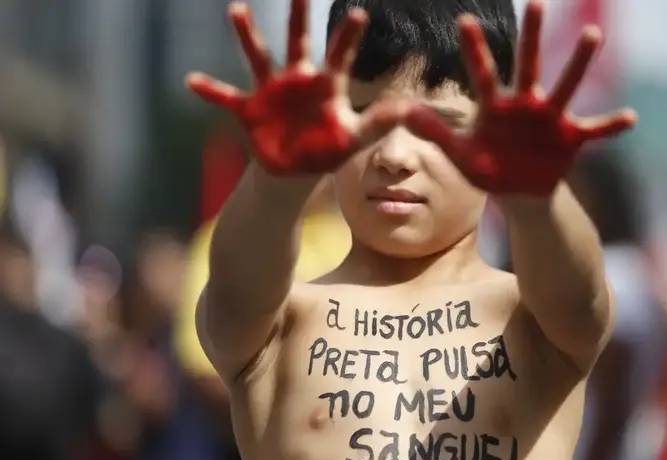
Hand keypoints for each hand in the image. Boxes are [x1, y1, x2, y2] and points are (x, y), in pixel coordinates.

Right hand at [186, 0, 404, 174]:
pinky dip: (210, 91)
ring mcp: (271, 93)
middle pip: (298, 42)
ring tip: (236, 8)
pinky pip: (226, 97)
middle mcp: (297, 81)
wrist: (295, 170)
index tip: (359, 14)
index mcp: (325, 86)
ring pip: (258, 57)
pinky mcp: (249, 110)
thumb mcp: (354, 138)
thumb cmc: (327, 149)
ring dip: (248, 35)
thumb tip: (408, 110)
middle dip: (299, 17)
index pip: (339, 57)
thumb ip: (377, 123)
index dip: (347, 38)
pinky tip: (191, 81)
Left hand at [405, 0, 637, 196]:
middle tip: (535, 3)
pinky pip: (594, 130)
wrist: (518, 191)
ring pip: (566, 85)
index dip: (473, 49)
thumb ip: (435, 132)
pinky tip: (630, 117)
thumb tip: (404, 111)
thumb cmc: (488, 168)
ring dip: (578, 62)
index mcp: (495, 107)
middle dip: (531, 37)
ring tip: (592, 34)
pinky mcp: (570, 138)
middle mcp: (525, 104)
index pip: (482, 73)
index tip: (462, 20)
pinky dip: (611, 125)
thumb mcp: (459, 154)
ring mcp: (550, 119)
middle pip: (528, 66)